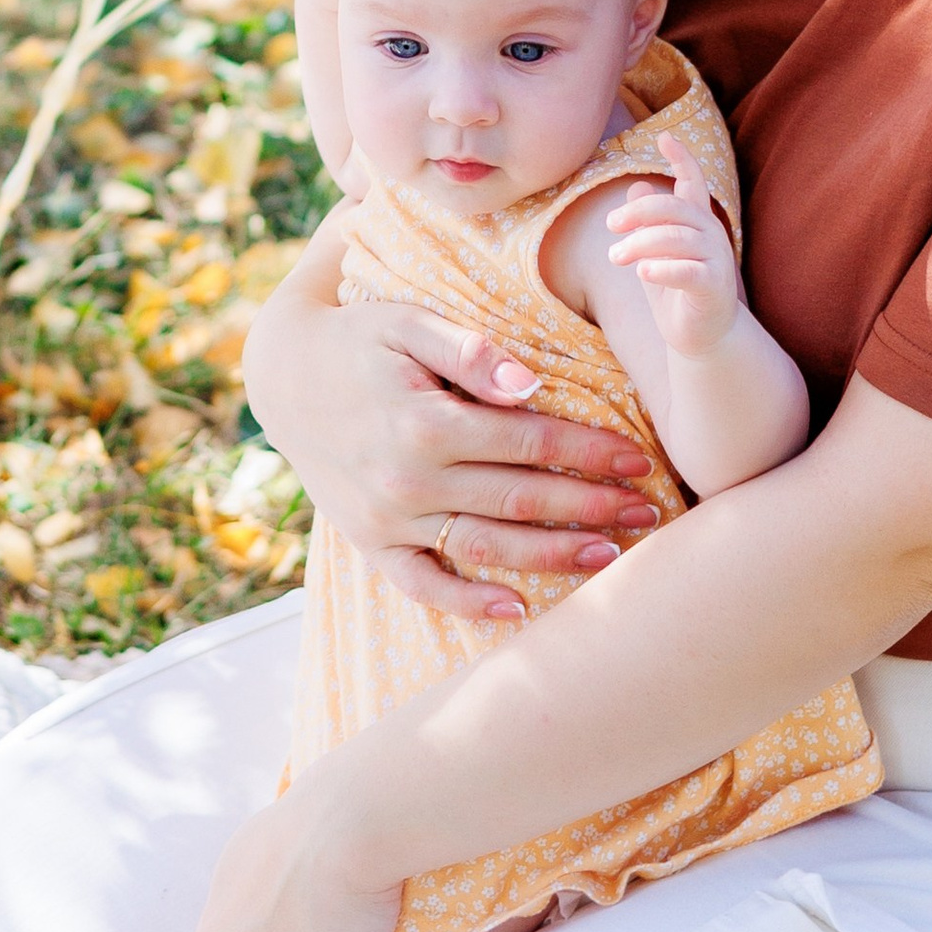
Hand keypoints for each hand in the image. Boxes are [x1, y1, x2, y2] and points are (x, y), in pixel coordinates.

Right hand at [242, 236, 664, 620]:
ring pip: (485, 546)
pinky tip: (518, 608)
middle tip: (649, 512)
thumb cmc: (361, 339)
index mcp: (424, 421)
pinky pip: (422, 584)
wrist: (283, 376)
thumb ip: (470, 350)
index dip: (588, 451)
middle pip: (519, 498)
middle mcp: (407, 479)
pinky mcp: (369, 542)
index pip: (528, 442)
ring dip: (552, 554)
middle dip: (590, 505)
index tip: (639, 458)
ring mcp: (387, 519)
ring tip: (609, 555)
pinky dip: (467, 601)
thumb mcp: (407, 322)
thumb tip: (530, 383)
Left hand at [606, 135, 742, 356]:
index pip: (694, 183)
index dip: (682, 159)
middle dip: (638, 211)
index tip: (665, 137)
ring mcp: (716, 262)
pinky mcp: (714, 288)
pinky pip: (689, 272)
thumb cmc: (676, 293)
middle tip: (610, 225)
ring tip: (615, 256)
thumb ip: (648, 223)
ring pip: (677, 238)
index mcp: (697, 223)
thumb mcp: (656, 254)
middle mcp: (711, 236)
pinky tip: (642, 273)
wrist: (702, 338)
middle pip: (674, 208)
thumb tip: (635, 183)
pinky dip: (664, 269)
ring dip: (641, 244)